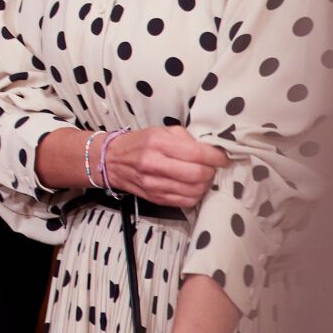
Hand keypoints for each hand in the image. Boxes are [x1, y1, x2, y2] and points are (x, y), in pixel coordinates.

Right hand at [104, 126, 228, 207]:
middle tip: (210, 166)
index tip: (222, 158)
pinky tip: (191, 186)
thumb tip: (210, 150)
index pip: (197, 154)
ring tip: (201, 176)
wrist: (110, 160)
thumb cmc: (139, 143)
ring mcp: (154, 185)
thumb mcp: (161, 131)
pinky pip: (186, 201)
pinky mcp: (156, 198)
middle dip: (211, 171)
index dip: (216, 157)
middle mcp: (154, 164)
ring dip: (204, 184)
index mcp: (158, 143)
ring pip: (194, 191)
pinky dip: (195, 194)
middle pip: (197, 174)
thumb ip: (186, 138)